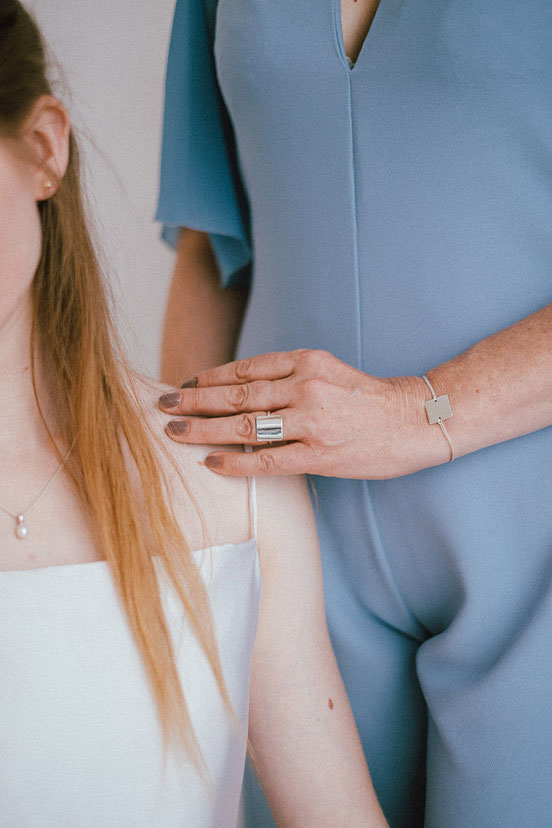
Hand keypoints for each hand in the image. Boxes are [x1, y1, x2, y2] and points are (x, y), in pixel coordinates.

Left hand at [158, 349, 439, 477]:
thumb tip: (244, 390)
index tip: (185, 382)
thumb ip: (291, 377)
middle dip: (194, 400)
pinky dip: (235, 462)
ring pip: (245, 426)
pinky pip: (267, 461)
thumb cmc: (371, 399)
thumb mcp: (330, 371)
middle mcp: (305, 387)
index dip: (210, 377)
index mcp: (306, 362)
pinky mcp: (320, 455)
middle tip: (162, 404)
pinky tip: (210, 462)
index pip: (246, 369)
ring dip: (204, 428)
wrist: (417, 420)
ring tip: (174, 430)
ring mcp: (312, 422)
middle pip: (237, 395)